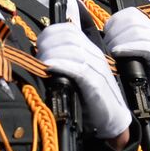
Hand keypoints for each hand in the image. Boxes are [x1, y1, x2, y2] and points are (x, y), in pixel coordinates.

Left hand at [37, 22, 131, 139]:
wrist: (112, 121)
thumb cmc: (91, 101)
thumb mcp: (76, 78)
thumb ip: (64, 66)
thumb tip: (41, 58)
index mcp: (89, 51)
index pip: (69, 29)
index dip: (50, 33)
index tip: (37, 45)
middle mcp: (94, 55)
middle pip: (69, 36)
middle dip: (48, 43)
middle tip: (37, 56)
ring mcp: (97, 68)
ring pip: (73, 49)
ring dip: (52, 53)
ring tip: (41, 62)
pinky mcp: (96, 83)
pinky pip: (78, 68)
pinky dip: (62, 65)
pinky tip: (50, 67)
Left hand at [101, 8, 149, 115]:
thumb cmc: (142, 75)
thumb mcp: (129, 53)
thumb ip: (120, 41)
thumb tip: (101, 34)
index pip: (129, 14)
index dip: (113, 23)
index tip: (105, 37)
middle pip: (131, 20)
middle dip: (114, 32)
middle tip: (106, 46)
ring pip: (137, 31)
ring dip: (119, 40)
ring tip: (110, 51)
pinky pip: (145, 46)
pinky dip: (129, 47)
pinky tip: (117, 52)